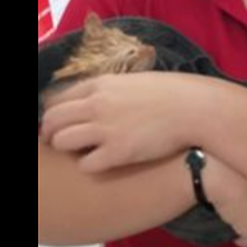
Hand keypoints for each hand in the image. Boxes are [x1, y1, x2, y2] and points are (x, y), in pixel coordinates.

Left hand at [41, 73, 218, 172]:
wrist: (196, 108)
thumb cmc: (174, 93)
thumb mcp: (136, 81)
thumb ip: (112, 90)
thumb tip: (100, 99)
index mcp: (101, 84)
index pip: (57, 99)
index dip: (54, 115)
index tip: (59, 125)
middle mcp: (97, 104)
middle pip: (51, 120)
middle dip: (49, 133)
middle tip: (57, 143)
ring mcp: (106, 128)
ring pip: (61, 141)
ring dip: (66, 149)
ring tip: (80, 153)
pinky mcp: (118, 152)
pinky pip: (85, 164)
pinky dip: (89, 166)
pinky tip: (102, 163)